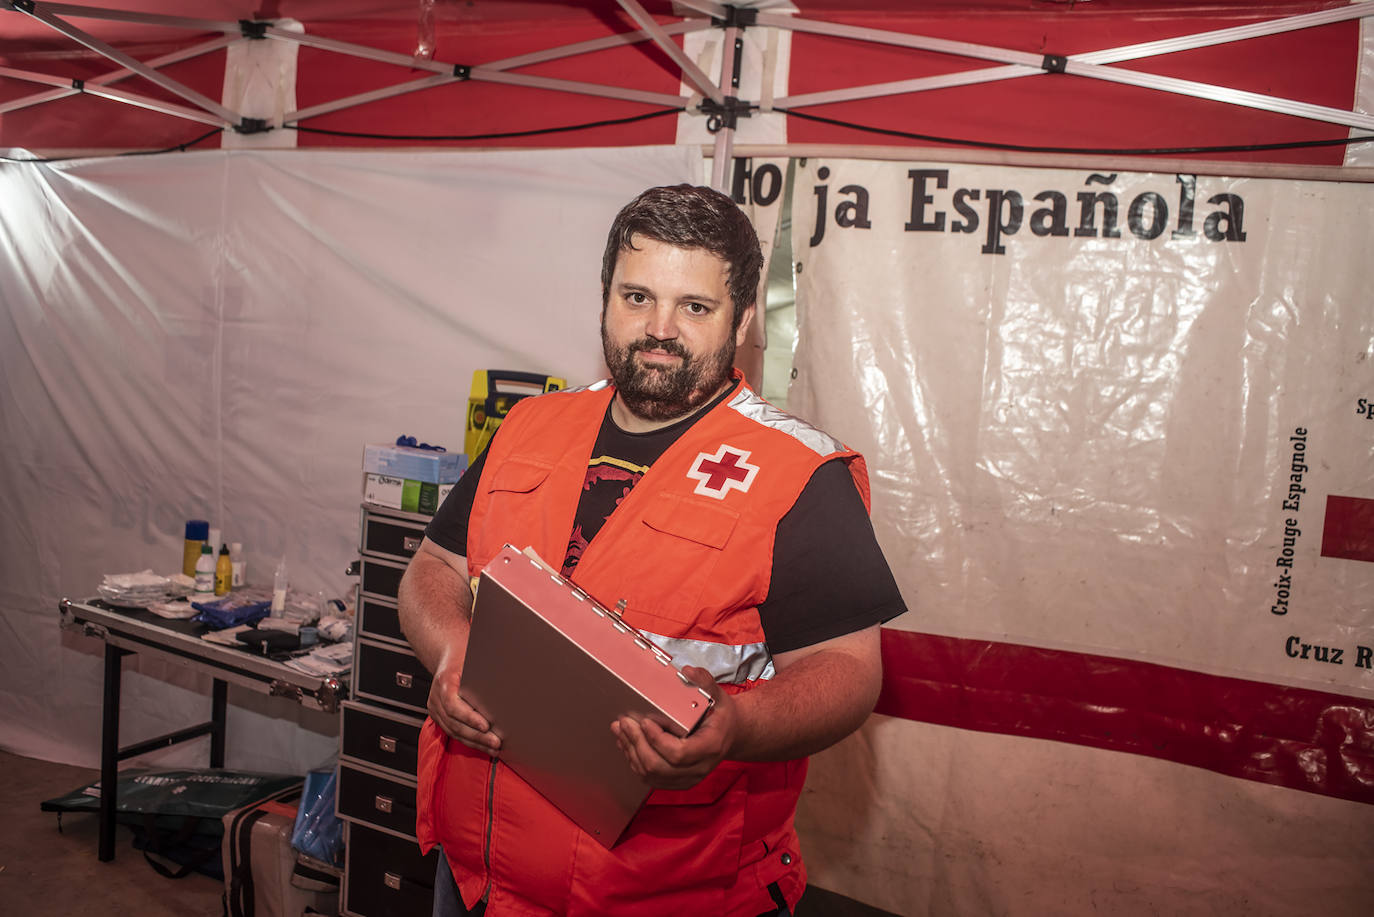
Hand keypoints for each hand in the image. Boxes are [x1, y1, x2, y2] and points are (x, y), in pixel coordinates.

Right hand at [426, 654, 500, 754]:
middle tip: (496, 741)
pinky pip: (454, 733)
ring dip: (476, 742)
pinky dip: (471, 741)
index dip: (470, 718)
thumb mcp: (472, 660)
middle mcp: (436, 698)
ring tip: (494, 748)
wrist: (448, 657)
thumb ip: (483, 675)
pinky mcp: (440, 717)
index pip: (454, 706)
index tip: (486, 725)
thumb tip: (507, 685)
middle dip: (478, 736)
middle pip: (456, 724)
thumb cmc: (463, 656)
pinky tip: (484, 746)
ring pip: (455, 732)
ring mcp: (436, 710)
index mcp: (444, 683)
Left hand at [611, 666, 736, 789]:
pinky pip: (650, 778)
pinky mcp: (676, 781)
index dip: (657, 740)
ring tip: (621, 731)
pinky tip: (627, 743)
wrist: (730, 736)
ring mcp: (687, 778)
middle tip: (625, 723)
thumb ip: (705, 682)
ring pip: (651, 775)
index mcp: (710, 747)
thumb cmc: (722, 717)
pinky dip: (635, 761)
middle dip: (636, 744)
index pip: (679, 753)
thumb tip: (688, 672)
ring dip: (631, 752)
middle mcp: (699, 768)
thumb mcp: (719, 696)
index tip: (645, 721)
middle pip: (659, 767)